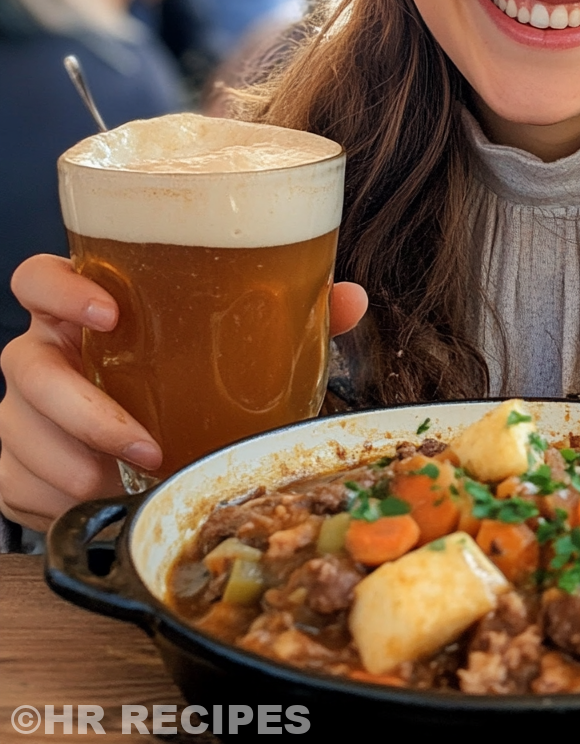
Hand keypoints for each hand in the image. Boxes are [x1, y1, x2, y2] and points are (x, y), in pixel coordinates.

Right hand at [0, 255, 367, 532]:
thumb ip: (290, 316)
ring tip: (124, 482)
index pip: (39, 278)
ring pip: (18, 428)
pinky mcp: (18, 462)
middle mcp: (48, 352)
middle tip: (141, 441)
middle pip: (23, 363)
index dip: (61, 289)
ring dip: (71, 463)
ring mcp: (25, 408)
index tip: (109, 312)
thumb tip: (348, 297)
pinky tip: (94, 499)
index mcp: (88, 311)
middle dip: (77, 407)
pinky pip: (15, 481)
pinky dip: (54, 497)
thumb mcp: (235, 348)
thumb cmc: (185, 379)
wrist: (149, 443)